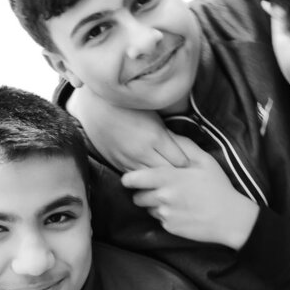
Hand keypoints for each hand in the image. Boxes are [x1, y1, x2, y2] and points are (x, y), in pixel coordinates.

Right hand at [68, 86, 188, 171]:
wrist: (96, 107)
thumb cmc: (128, 107)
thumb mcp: (154, 117)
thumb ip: (168, 136)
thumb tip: (185, 152)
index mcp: (156, 136)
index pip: (181, 161)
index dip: (188, 164)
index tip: (193, 165)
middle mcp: (143, 151)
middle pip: (168, 174)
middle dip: (178, 176)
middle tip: (186, 178)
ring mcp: (129, 159)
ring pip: (152, 180)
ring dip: (162, 181)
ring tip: (171, 183)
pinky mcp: (118, 164)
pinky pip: (136, 179)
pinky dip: (145, 180)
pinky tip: (152, 180)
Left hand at [121, 137, 259, 248]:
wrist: (230, 219)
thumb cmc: (218, 187)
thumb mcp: (204, 160)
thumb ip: (183, 145)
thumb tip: (166, 133)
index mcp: (168, 178)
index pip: (133, 179)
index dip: (130, 178)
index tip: (132, 177)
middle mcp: (162, 197)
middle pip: (136, 196)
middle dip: (143, 192)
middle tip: (158, 188)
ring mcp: (165, 214)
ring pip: (147, 209)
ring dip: (154, 204)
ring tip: (173, 199)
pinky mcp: (169, 228)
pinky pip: (159, 220)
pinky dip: (166, 215)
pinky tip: (181, 210)